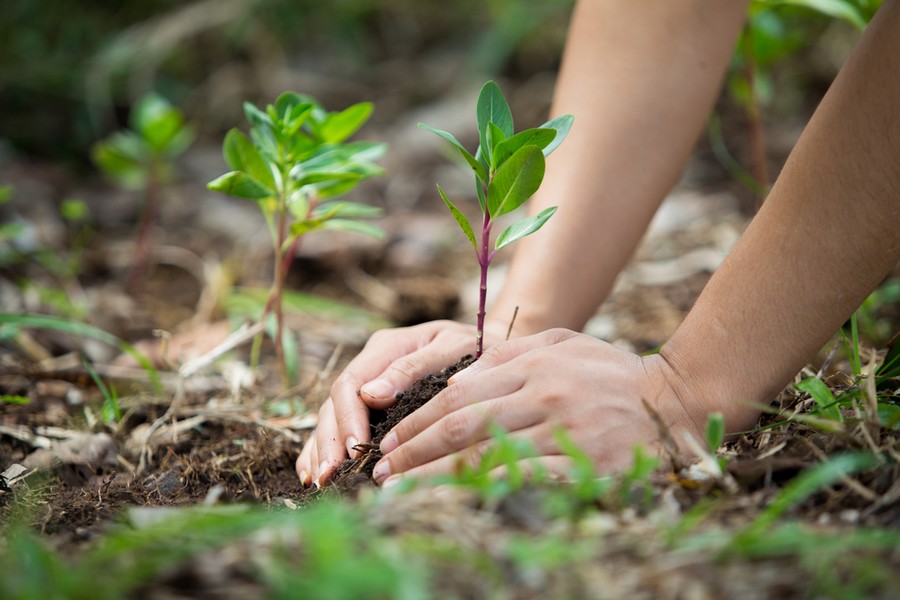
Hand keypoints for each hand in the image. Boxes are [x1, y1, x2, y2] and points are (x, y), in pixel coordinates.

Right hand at [295, 319, 506, 486]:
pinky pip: (339, 426)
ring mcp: (368, 385)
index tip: (353, 451)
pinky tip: (314, 474)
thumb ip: (413, 368)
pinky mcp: (371, 404)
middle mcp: (370, 365)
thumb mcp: (451, 348)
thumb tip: (371, 395)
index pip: (351, 384)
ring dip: (321, 449)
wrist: (493, 347)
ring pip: (330, 416)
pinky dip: (323, 448)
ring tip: (319, 481)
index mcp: (386, 347)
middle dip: (329, 441)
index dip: (347, 419)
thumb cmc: (477, 348)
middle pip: (334, 404)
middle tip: (330, 476)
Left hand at [371, 329, 710, 485]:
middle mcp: (544, 393)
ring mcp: (565, 429)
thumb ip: (510, 355)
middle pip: (462, 425)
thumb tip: (457, 375)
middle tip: (381, 471)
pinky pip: (523, 482)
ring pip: (485, 457)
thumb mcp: (563, 343)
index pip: (459, 393)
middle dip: (413, 451)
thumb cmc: (613, 372)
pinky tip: (457, 506)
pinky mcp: (585, 464)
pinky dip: (483, 494)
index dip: (418, 421)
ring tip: (401, 494)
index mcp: (534, 362)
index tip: (389, 441)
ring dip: (435, 479)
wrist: (678, 400)